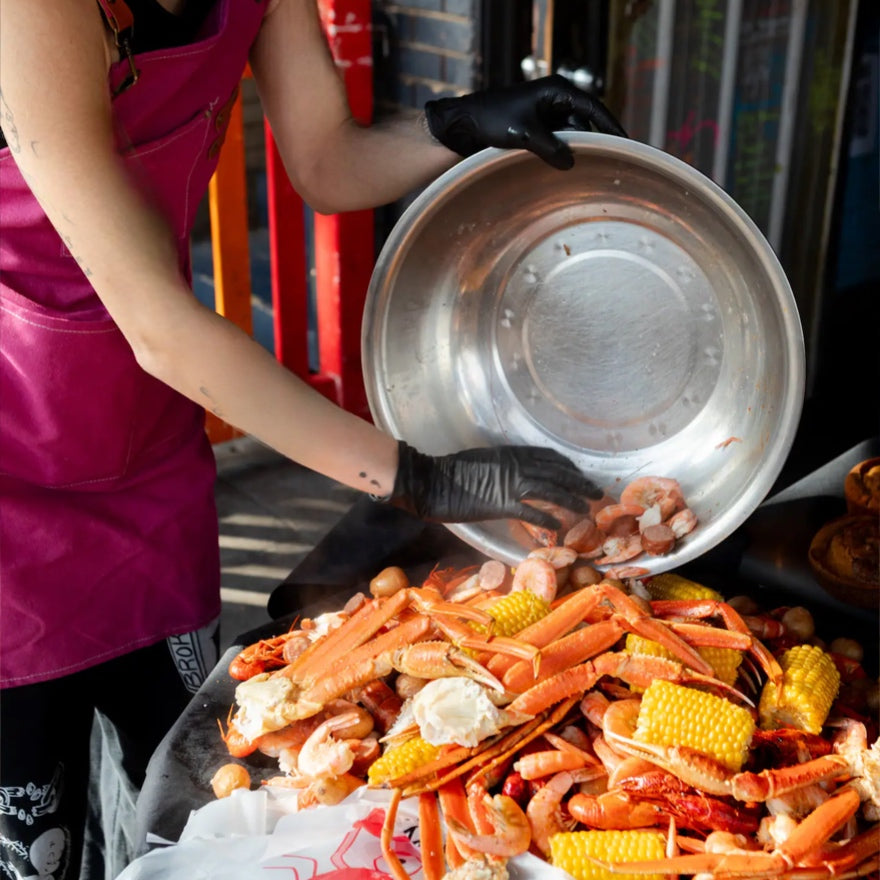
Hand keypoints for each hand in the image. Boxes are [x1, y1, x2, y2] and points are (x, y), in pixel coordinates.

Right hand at [385, 440, 601, 526]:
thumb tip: (512, 473)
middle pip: (558, 472)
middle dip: (579, 483)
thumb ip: (502, 465)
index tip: (579, 475)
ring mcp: (510, 484)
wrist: (431, 480)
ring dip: (572, 500)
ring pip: (552, 491)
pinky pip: (532, 512)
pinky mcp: (502, 504)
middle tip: (595, 493)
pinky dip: (548, 519)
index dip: (569, 466)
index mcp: (511, 452)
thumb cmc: (450, 470)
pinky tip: (558, 527)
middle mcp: (516, 465)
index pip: (550, 457)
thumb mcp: (483, 459)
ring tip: (586, 510)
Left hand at [424, 74, 626, 170]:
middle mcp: (553, 99)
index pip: (593, 106)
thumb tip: (571, 164)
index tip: (624, 141)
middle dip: (591, 141)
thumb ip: (551, 149)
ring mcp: (543, 113)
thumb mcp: (525, 134)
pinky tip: (562, 169)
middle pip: (583, 122)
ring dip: (572, 150)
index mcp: (555, 90)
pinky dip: (559, 154)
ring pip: (568, 135)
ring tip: (584, 170)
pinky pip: (555, 141)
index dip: (610, 125)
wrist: (462, 125)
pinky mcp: (533, 128)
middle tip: (607, 163)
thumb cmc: (491, 120)